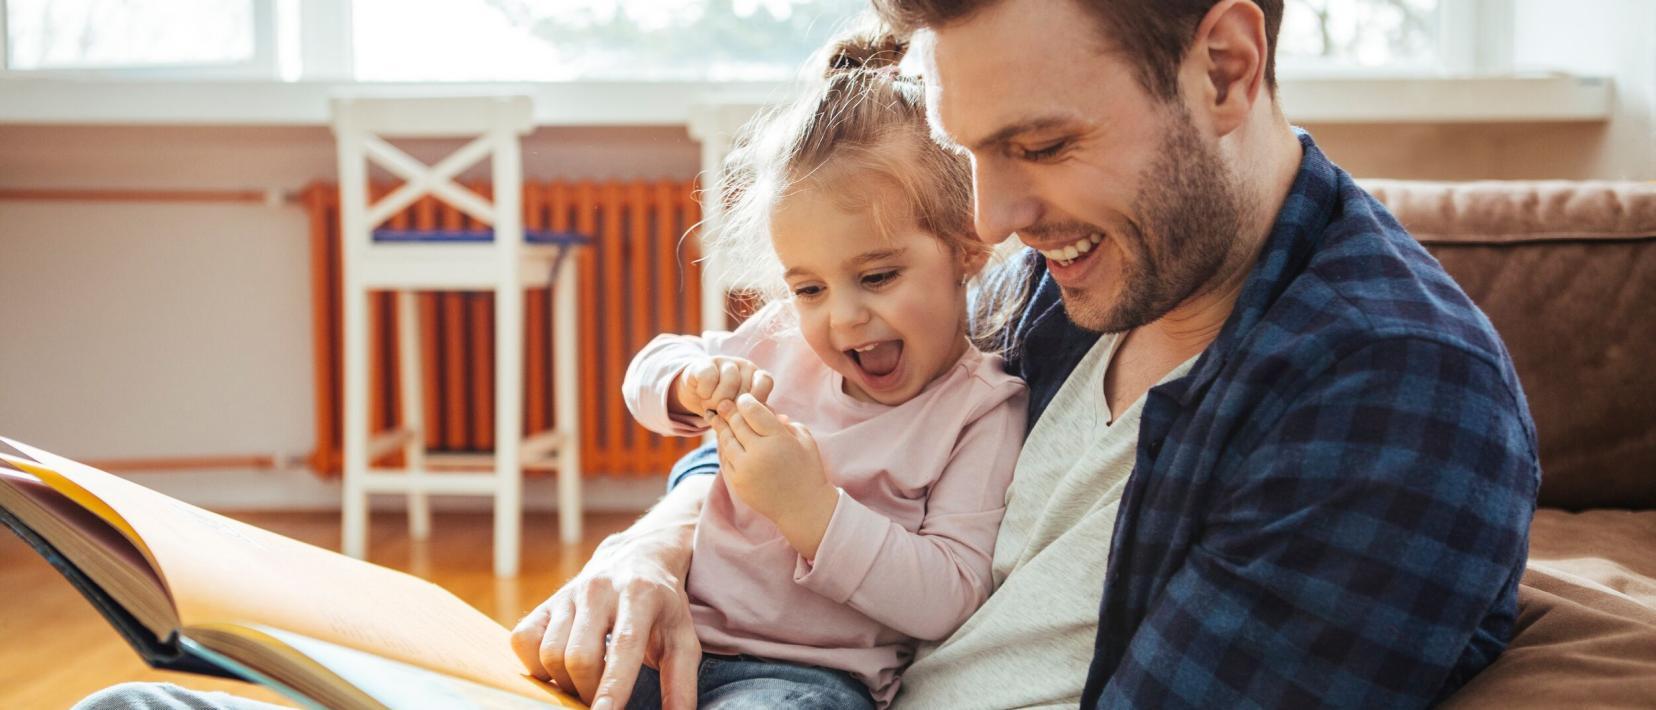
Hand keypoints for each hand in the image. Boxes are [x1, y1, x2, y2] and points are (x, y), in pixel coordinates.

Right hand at [510, 479, 709, 708]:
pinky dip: (536, 665)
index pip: (623, 646)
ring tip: (586, 683)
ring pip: (549, 653)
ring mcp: (569, 593)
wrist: (638, 557)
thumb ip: (681, 682)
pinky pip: (524, 640)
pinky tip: (561, 668)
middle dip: (588, 691)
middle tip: (603, 700)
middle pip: (580, 657)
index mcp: (640, 596)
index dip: (612, 686)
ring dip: (565, 682)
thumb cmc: (663, 606)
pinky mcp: (547, 601)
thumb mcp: (682, 637)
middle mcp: (600, 589)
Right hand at [673, 356, 773, 417]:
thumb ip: (761, 415)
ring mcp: (724, 362)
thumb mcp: (744, 412)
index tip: (747, 414)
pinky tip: (704, 396)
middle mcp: (743, 366)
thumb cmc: (726, 406)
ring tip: (713, 407)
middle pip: (745, 385)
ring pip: (729, 380)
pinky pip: (709, 377)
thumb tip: (784, 421)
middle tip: (725, 414)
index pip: (766, 380)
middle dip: (733, 407)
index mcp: (756, 376)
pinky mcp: (704, 363)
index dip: (758, 398)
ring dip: (719, 400)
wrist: (697, 395)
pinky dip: (706, 392)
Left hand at [709, 394, 838, 557]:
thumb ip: (786, 423)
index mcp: (778, 439)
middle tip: (724, 403)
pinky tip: (725, 438)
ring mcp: (745, 469)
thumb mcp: (805, 440)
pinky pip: (725, 458)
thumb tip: (768, 412)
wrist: (803, 508)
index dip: (745, 401)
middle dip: (729, 411)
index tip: (743, 398)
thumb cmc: (808, 471)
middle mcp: (758, 453)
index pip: (752, 410)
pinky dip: (725, 446)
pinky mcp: (737, 482)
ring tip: (718, 417)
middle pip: (736, 423)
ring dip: (722, 427)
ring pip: (726, 440)